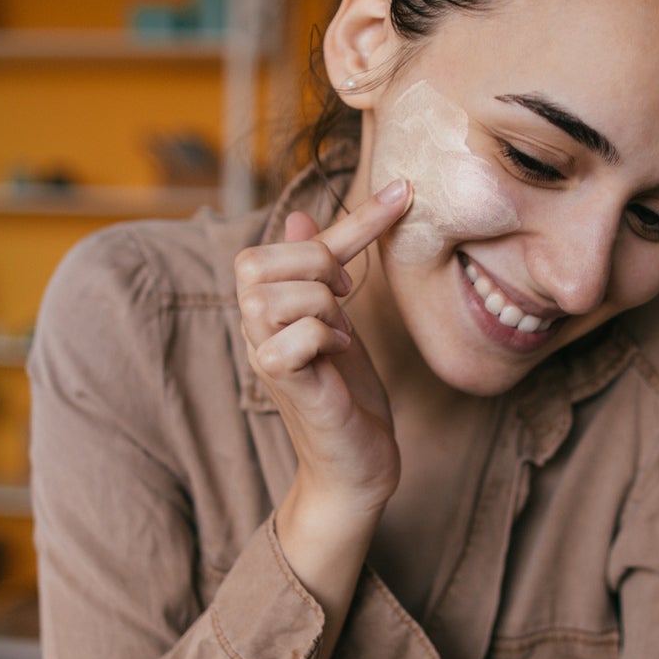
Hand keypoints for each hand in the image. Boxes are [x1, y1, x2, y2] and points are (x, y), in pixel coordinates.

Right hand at [234, 178, 412, 520]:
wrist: (356, 465)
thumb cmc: (348, 394)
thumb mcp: (339, 319)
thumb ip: (321, 268)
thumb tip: (298, 215)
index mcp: (267, 304)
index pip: (289, 241)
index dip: (351, 219)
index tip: (405, 194)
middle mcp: (253, 326)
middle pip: (259, 261)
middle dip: (318, 268)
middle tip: (347, 298)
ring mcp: (262, 354)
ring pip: (277, 295)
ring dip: (324, 306)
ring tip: (340, 332)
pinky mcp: (279, 383)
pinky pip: (291, 336)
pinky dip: (323, 337)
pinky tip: (338, 354)